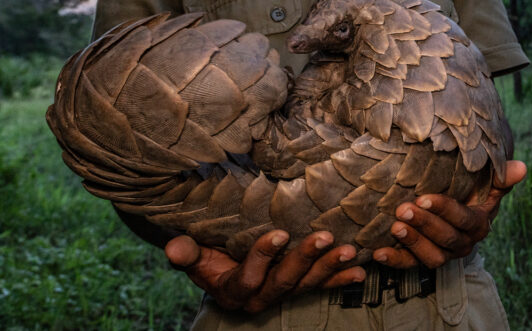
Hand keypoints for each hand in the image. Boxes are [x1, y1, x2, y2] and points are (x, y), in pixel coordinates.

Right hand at [164, 230, 364, 312]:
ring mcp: (283, 293)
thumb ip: (186, 252)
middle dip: (305, 259)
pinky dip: (341, 279)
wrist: (221, 265)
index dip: (262, 257)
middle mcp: (260, 298)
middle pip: (284, 282)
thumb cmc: (207, 254)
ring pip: (307, 283)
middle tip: (324, 236)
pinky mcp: (300, 287)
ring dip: (329, 267)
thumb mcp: (193, 254)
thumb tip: (172, 248)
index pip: (248, 279)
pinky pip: (322, 286)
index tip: (278, 233)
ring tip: (348, 251)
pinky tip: (359, 271)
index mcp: (233, 290)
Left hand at [372, 160, 526, 269]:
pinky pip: (410, 265)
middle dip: (425, 224)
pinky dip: (395, 261)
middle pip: (446, 239)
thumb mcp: (486, 183)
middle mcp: (463, 244)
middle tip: (403, 208)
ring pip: (431, 256)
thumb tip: (522, 167)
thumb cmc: (470, 191)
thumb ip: (500, 177)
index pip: (464, 220)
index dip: (445, 210)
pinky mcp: (422, 260)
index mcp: (479, 224)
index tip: (424, 197)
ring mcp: (443, 255)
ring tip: (395, 227)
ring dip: (412, 243)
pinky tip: (379, 252)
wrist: (454, 208)